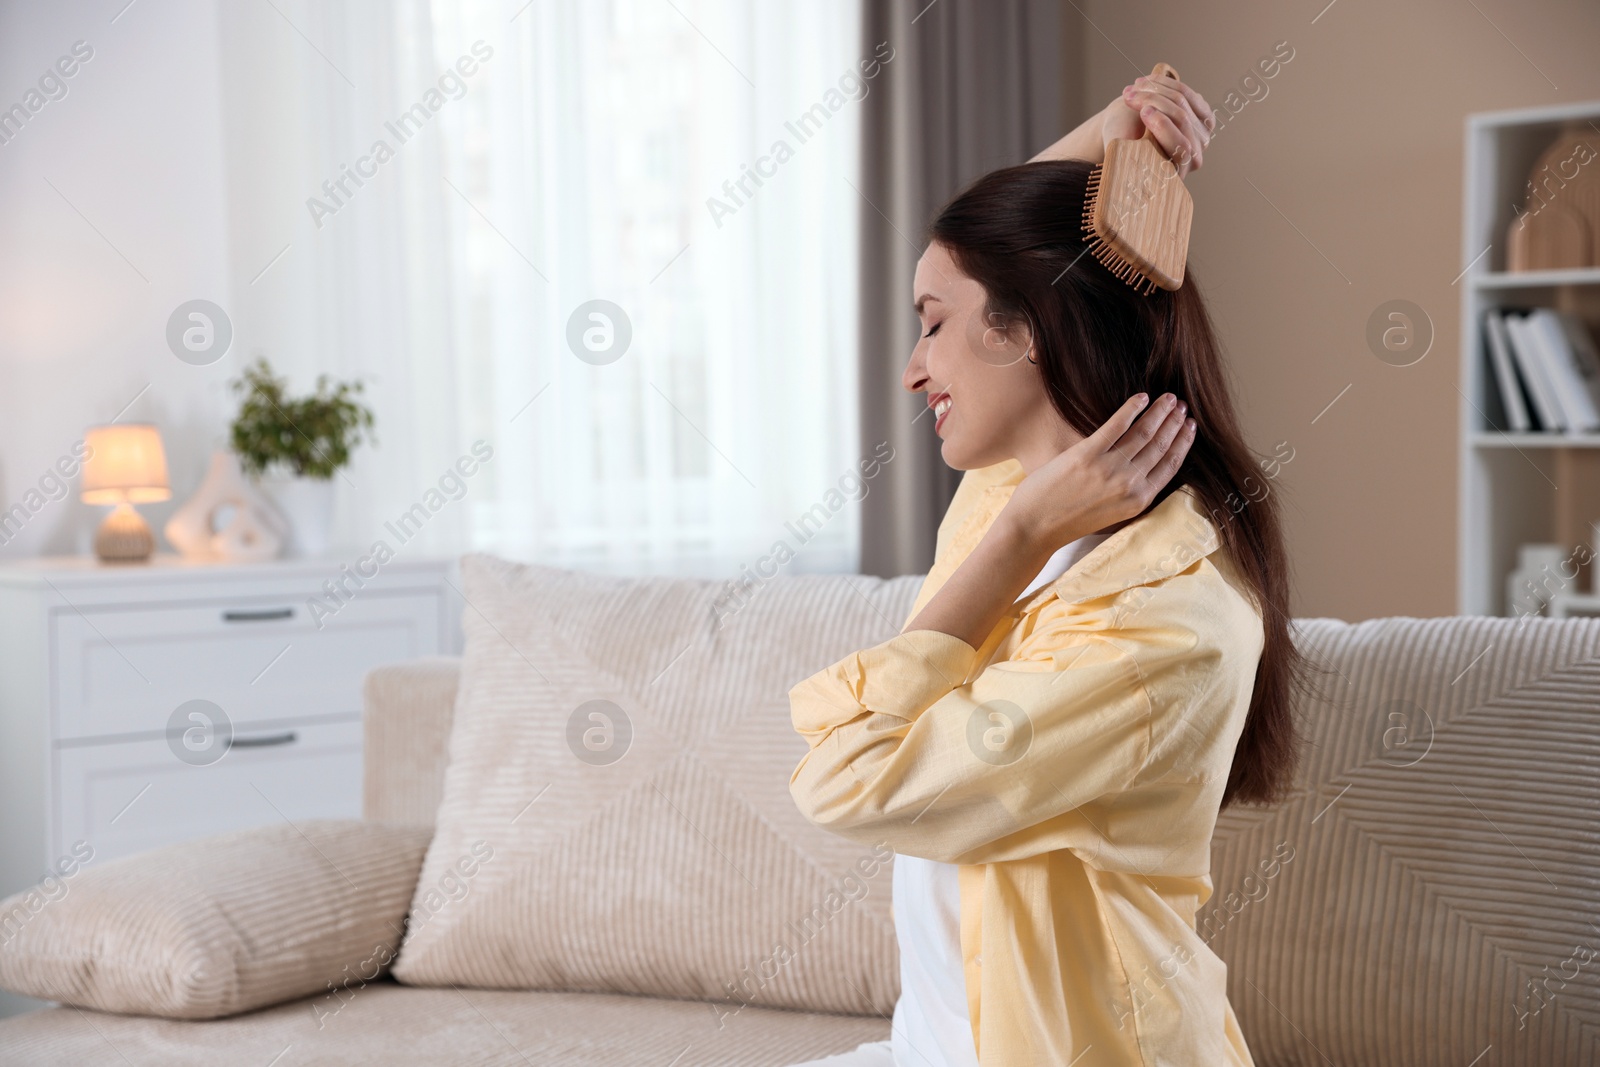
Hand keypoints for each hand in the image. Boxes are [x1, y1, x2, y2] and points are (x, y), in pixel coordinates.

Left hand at [1002, 393, 1195, 553]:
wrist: (1035, 528)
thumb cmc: (1068, 522)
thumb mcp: (1111, 514)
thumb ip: (1130, 494)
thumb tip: (1142, 468)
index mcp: (1139, 500)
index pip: (1170, 465)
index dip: (1183, 442)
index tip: (1189, 426)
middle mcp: (1130, 484)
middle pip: (1161, 445)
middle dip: (1174, 422)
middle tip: (1181, 405)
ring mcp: (1109, 468)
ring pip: (1144, 432)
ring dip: (1159, 412)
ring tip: (1167, 398)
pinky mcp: (1087, 454)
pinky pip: (1116, 424)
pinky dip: (1132, 408)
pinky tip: (1141, 397)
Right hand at [1100, 74, 1215, 176]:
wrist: (1124, 129)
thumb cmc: (1119, 142)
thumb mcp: (1117, 148)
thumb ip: (1124, 153)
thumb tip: (1124, 158)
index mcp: (1175, 174)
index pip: (1181, 148)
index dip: (1164, 126)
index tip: (1144, 111)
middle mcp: (1194, 157)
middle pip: (1183, 120)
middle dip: (1155, 102)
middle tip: (1129, 96)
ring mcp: (1202, 136)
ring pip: (1184, 103)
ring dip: (1156, 90)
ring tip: (1133, 87)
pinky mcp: (1203, 117)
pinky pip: (1188, 94)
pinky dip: (1166, 84)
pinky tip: (1147, 83)